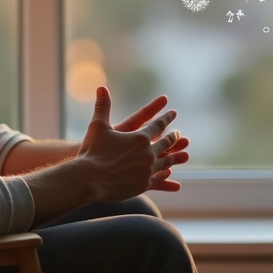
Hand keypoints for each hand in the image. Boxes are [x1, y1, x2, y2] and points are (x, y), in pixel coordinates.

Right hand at [77, 87, 188, 201]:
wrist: (89, 179)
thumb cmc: (93, 151)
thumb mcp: (97, 126)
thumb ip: (103, 107)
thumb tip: (101, 87)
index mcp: (140, 137)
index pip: (158, 125)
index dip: (166, 118)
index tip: (173, 113)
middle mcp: (148, 154)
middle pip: (165, 144)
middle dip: (174, 138)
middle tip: (180, 135)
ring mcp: (147, 170)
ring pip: (166, 162)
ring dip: (174, 158)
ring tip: (183, 155)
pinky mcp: (143, 185)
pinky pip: (158, 178)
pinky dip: (165, 175)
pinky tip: (168, 173)